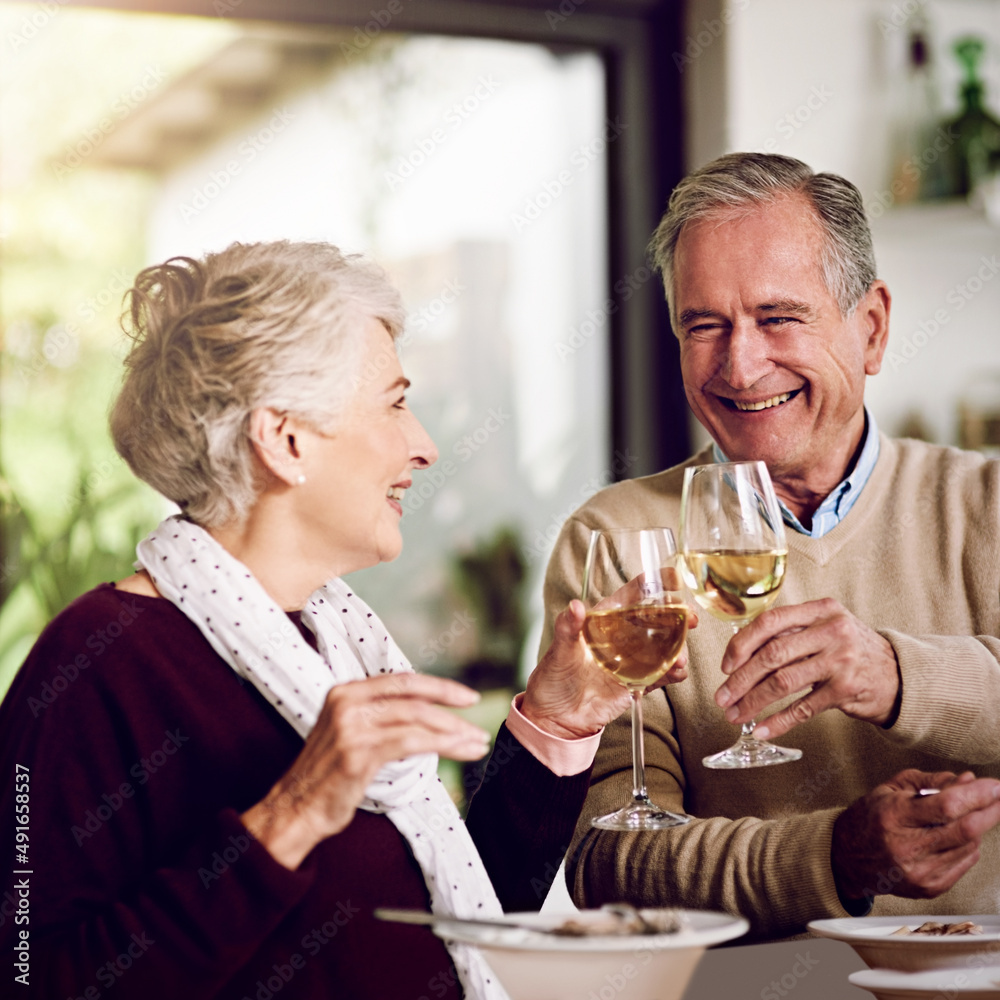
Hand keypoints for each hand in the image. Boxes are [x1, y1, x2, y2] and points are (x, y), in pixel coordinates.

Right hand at [241, 674, 489, 868]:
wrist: (294, 811)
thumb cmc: (328, 777)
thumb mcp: (350, 733)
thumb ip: (379, 716)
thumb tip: (426, 711)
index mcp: (345, 692)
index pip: (401, 681)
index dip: (438, 686)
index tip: (465, 696)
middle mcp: (347, 702)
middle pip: (413, 697)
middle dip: (451, 705)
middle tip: (478, 720)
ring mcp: (350, 727)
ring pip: (416, 719)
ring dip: (453, 730)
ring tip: (476, 741)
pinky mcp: (357, 753)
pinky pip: (411, 742)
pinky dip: (442, 744)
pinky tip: (459, 751)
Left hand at [521, 599, 691, 739]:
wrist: (557, 717)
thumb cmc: (554, 676)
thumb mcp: (559, 649)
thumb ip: (568, 627)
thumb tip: (575, 606)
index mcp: (608, 618)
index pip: (635, 594)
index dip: (655, 582)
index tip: (673, 580)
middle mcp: (626, 635)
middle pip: (660, 617)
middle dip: (679, 615)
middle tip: (690, 618)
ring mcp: (636, 658)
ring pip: (668, 645)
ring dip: (680, 647)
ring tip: (679, 657)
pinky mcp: (640, 682)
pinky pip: (665, 673)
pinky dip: (675, 672)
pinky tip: (676, 671)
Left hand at [714, 597, 899, 739]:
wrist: (900, 675)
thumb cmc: (851, 650)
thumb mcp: (826, 627)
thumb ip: (791, 632)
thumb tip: (740, 651)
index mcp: (820, 610)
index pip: (770, 622)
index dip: (742, 644)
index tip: (725, 665)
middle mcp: (831, 631)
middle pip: (773, 654)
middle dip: (741, 679)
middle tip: (722, 696)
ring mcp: (840, 660)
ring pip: (783, 682)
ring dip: (753, 702)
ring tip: (734, 714)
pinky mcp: (846, 690)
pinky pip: (803, 708)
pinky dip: (778, 721)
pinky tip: (761, 729)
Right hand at [832, 769, 999, 901]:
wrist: (847, 858)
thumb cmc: (870, 817)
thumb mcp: (891, 788)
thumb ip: (931, 782)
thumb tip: (969, 780)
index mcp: (893, 816)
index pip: (946, 806)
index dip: (977, 795)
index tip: (995, 785)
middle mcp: (906, 847)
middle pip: (965, 830)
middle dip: (991, 811)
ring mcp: (919, 871)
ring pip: (969, 846)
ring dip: (977, 827)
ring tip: (970, 814)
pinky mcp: (928, 888)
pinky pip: (964, 863)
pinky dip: (969, 846)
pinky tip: (958, 836)